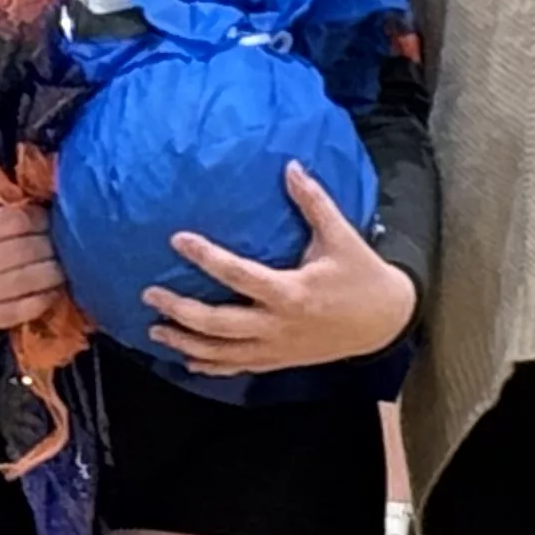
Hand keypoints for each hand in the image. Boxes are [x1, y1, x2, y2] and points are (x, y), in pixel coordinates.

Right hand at [0, 202, 64, 336]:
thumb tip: (16, 186)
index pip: (10, 221)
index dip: (36, 216)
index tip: (46, 215)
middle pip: (25, 250)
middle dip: (50, 241)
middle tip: (60, 238)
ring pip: (29, 280)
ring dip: (54, 269)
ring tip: (61, 260)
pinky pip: (25, 309)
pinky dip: (46, 297)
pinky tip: (53, 287)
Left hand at [141, 165, 416, 376]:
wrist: (385, 322)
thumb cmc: (361, 275)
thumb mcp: (342, 236)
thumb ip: (313, 202)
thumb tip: (290, 166)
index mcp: (291, 292)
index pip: (238, 274)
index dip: (206, 257)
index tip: (177, 239)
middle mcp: (278, 325)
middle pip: (218, 324)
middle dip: (180, 311)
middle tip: (149, 294)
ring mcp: (276, 348)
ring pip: (221, 354)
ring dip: (184, 344)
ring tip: (154, 331)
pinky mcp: (279, 361)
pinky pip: (238, 368)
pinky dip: (210, 366)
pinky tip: (186, 361)